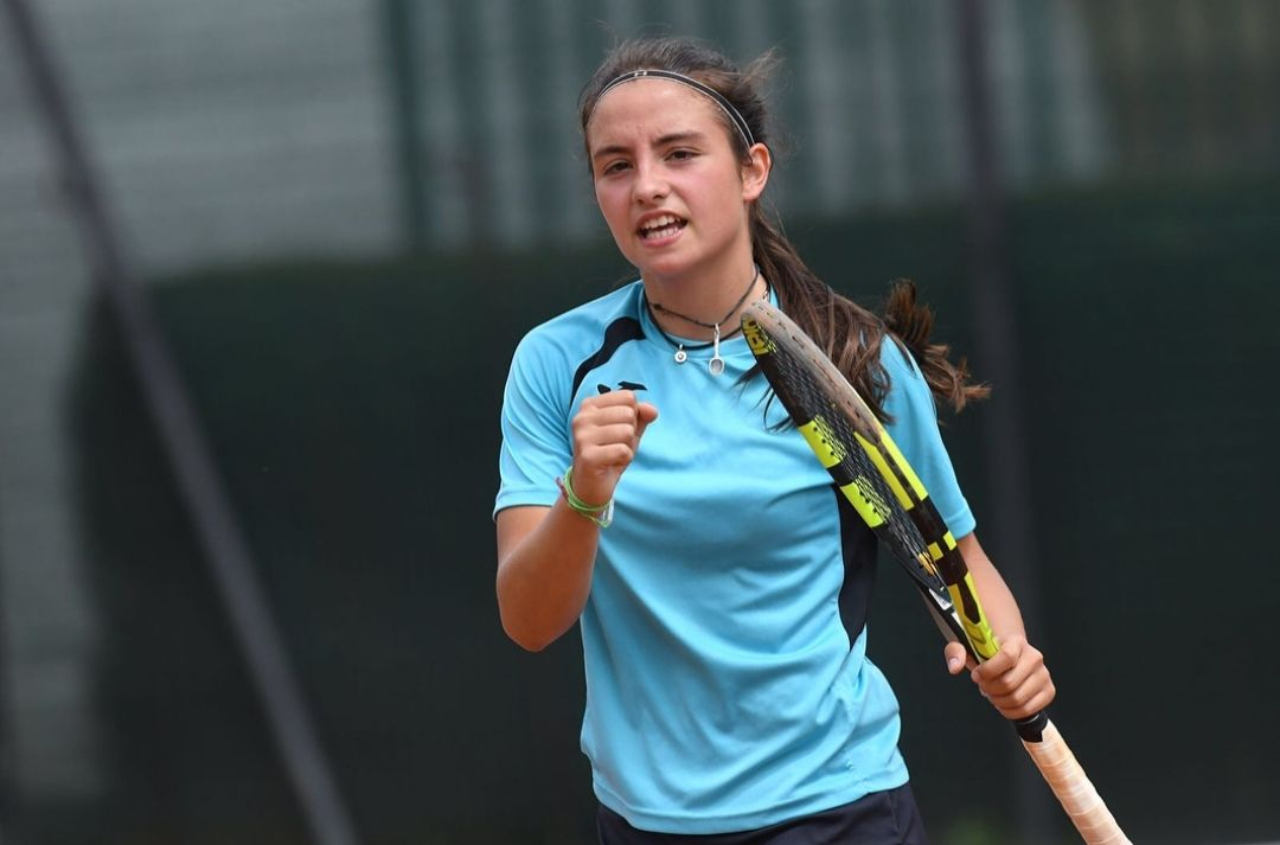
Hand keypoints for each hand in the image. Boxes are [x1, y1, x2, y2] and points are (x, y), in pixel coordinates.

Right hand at [569, 390, 658, 505]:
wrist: (591, 485)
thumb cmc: (610, 452)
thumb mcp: (629, 430)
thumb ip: (641, 415)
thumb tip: (652, 410)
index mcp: (589, 405)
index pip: (628, 397)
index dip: (633, 416)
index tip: (617, 430)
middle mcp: (582, 417)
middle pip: (628, 413)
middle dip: (630, 433)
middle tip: (615, 445)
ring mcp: (583, 436)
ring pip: (627, 432)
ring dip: (627, 447)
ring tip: (613, 454)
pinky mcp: (587, 456)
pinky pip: (623, 451)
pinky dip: (624, 459)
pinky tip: (611, 464)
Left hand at [945, 634, 1054, 720]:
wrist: (1009, 658)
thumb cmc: (987, 653)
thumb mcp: (967, 646)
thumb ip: (956, 651)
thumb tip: (955, 667)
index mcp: (1016, 642)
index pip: (1006, 657)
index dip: (988, 670)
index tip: (976, 675)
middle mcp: (1034, 657)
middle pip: (1009, 683)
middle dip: (990, 689)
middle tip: (983, 686)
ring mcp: (1043, 675)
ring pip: (1017, 699)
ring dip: (998, 701)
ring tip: (993, 693)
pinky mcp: (1048, 691)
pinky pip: (1027, 710)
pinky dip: (1010, 711)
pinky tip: (1003, 702)